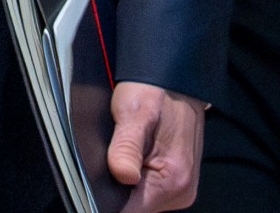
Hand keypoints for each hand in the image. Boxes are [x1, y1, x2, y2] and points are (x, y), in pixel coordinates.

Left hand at [107, 81, 203, 210]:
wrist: (176, 80)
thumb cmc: (155, 92)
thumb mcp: (133, 114)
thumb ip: (126, 148)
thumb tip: (122, 176)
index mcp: (173, 179)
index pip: (130, 211)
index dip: (106, 202)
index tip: (97, 183)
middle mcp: (181, 190)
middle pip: (135, 209)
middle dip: (117, 191)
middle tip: (111, 158)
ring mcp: (180, 188)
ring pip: (141, 202)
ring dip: (126, 186)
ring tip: (122, 153)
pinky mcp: (176, 182)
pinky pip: (148, 192)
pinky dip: (135, 181)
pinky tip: (130, 158)